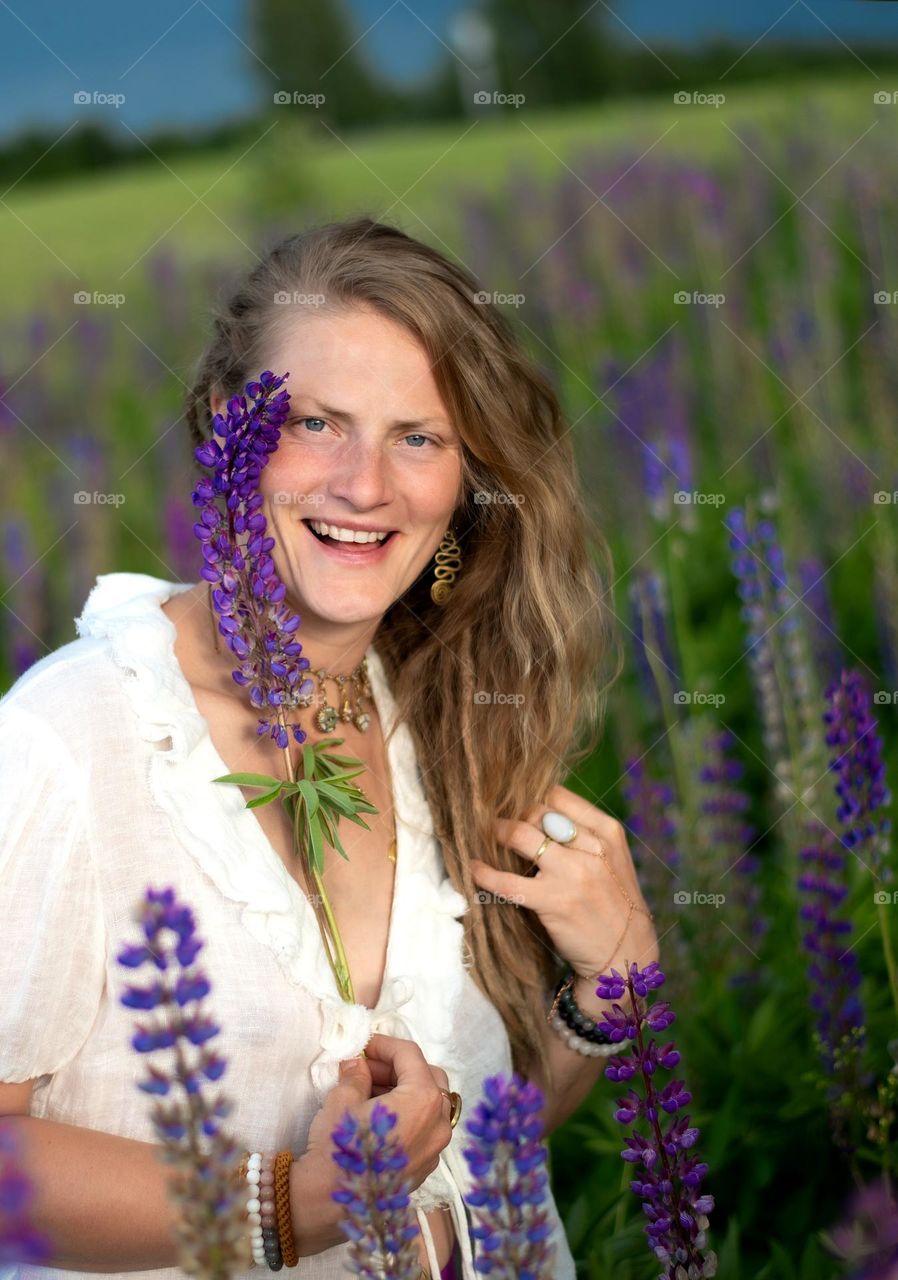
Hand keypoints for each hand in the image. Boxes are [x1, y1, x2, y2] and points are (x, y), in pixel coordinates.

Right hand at [305, 1033, 454, 1194]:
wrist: (328, 1203)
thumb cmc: (338, 1147)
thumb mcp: (343, 1099)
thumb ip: (356, 1074)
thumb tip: (358, 1064)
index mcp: (423, 1100)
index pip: (410, 1056)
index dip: (385, 1045)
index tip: (364, 1045)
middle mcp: (438, 1123)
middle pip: (427, 1077)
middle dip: (398, 1067)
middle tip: (367, 1068)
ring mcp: (435, 1149)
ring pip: (428, 1104)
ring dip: (402, 1090)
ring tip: (368, 1090)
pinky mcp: (424, 1167)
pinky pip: (424, 1128)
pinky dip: (406, 1114)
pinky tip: (377, 1117)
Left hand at [469, 782, 659, 979]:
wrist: (626, 951)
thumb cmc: (614, 902)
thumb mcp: (613, 859)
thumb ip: (585, 835)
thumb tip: (539, 814)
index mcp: (607, 832)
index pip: (559, 797)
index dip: (535, 800)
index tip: (523, 810)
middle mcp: (591, 847)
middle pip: (537, 812)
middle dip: (516, 817)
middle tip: (502, 826)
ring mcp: (572, 873)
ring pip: (521, 835)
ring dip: (498, 833)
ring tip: (487, 837)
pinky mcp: (552, 901)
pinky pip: (507, 881)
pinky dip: (485, 873)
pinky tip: (475, 869)